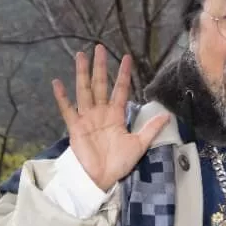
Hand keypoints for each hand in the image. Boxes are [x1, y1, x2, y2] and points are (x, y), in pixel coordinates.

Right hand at [52, 45, 169, 191]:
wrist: (102, 178)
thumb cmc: (119, 163)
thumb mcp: (139, 144)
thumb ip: (151, 129)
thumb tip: (168, 116)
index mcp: (116, 115)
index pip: (120, 89)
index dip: (123, 74)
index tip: (127, 57)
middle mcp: (101, 113)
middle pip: (100, 84)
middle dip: (100, 66)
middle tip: (99, 47)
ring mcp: (87, 118)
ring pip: (84, 91)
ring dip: (81, 73)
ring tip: (80, 56)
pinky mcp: (75, 127)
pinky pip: (67, 109)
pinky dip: (62, 97)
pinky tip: (57, 83)